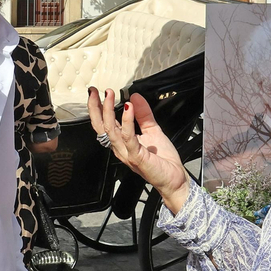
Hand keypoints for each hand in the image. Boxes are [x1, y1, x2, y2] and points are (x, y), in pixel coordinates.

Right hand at [87, 88, 189, 212]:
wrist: (174, 179)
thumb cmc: (163, 161)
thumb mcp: (153, 131)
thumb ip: (143, 114)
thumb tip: (135, 97)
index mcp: (122, 142)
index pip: (104, 124)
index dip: (98, 108)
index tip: (97, 92)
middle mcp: (120, 148)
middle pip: (101, 127)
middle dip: (96, 108)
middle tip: (95, 91)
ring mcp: (127, 153)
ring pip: (111, 130)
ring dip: (109, 111)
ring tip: (110, 96)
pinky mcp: (136, 156)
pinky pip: (128, 137)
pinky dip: (127, 121)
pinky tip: (129, 108)